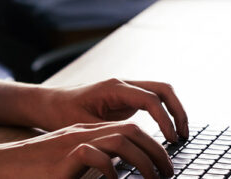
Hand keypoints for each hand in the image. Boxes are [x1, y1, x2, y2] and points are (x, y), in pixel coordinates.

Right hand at [0, 121, 172, 178]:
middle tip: (169, 174)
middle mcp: (84, 133)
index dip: (152, 145)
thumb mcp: (69, 169)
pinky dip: (112, 172)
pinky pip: (96, 157)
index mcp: (87, 134)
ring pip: (121, 139)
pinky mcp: (64, 156)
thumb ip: (92, 169)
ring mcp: (74, 142)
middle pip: (132, 131)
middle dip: (157, 152)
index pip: (129, 130)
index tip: (164, 164)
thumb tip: (118, 176)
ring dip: (144, 160)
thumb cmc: (33, 173)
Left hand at [30, 78, 188, 143]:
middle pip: (162, 89)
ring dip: (173, 111)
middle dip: (178, 110)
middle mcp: (122, 84)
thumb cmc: (59, 113)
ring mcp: (124, 90)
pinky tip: (165, 132)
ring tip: (179, 135)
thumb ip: (110, 134)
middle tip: (184, 135)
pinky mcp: (124, 99)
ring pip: (159, 93)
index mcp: (114, 88)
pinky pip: (151, 102)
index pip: (150, 99)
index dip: (165, 120)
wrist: (46, 103)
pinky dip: (163, 114)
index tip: (172, 139)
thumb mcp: (84, 126)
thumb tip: (133, 147)